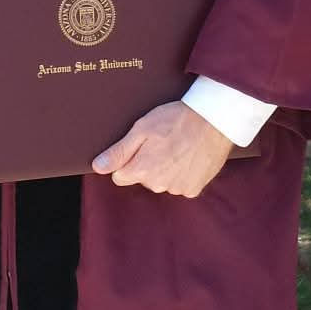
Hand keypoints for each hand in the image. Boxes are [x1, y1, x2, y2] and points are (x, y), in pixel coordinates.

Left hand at [91, 101, 232, 197]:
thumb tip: (97, 167)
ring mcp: (177, 189)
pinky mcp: (194, 190)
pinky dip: (182, 174)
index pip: (120, 176)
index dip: (127, 160)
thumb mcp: (142, 128)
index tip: (139, 146)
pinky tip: (188, 156)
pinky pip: (180, 185)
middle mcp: (158, 185)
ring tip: (177, 146)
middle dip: (146, 164)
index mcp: (142, 170)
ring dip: (165, 169)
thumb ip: (119, 151)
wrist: (213, 121)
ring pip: (162, 182)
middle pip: (142, 179)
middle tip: (161, 142)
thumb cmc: (175, 120)